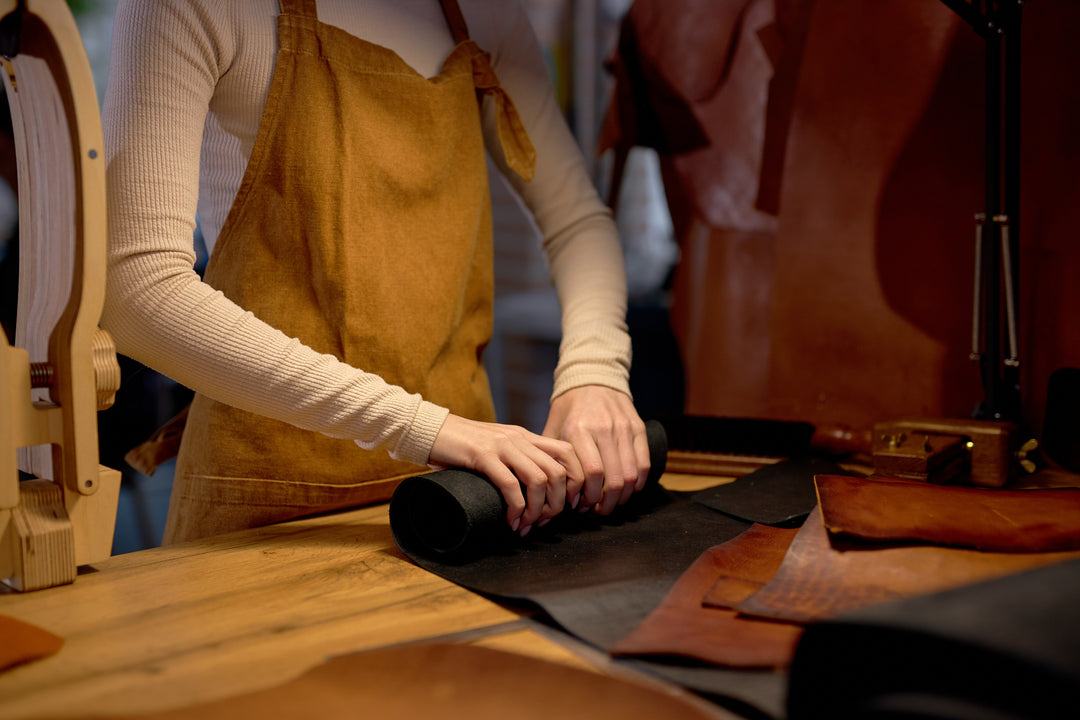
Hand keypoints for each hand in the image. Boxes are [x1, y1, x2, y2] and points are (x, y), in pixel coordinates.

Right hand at [429, 414, 583, 535]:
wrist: (430, 429)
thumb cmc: (462, 446)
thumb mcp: (497, 449)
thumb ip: (515, 460)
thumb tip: (533, 492)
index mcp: (526, 437)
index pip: (568, 453)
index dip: (576, 482)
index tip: (568, 506)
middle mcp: (519, 439)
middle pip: (559, 472)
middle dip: (558, 504)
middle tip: (544, 522)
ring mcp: (502, 446)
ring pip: (539, 480)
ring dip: (537, 510)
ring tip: (526, 526)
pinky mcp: (482, 455)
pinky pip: (510, 485)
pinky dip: (515, 508)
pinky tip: (510, 522)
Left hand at [543, 385, 649, 515]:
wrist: (591, 379)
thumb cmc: (568, 409)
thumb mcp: (552, 428)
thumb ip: (551, 457)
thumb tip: (548, 491)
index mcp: (579, 430)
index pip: (591, 473)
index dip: (588, 497)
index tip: (581, 506)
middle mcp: (604, 429)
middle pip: (615, 479)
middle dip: (606, 503)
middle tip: (597, 511)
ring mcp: (625, 428)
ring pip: (632, 475)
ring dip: (622, 497)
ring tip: (610, 503)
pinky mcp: (639, 428)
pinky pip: (644, 465)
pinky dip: (637, 484)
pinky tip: (626, 490)